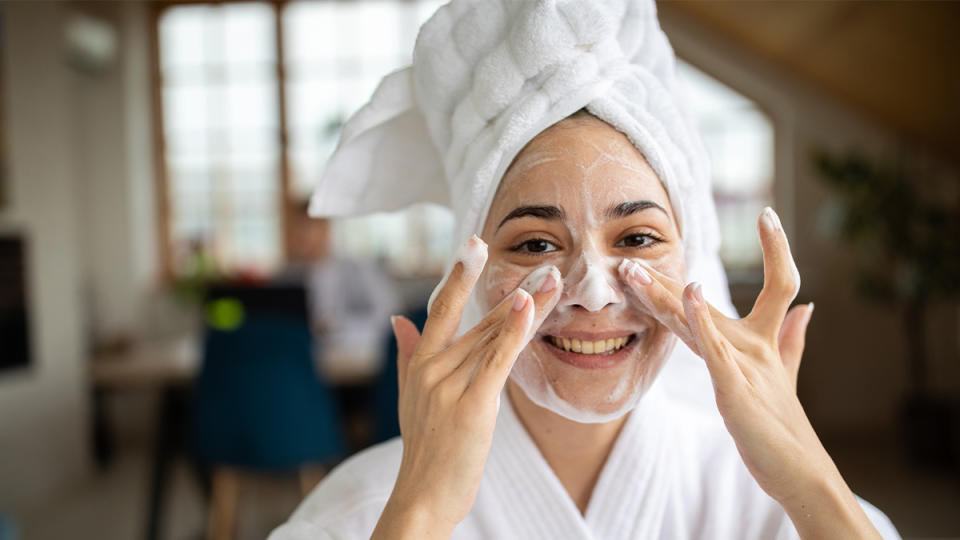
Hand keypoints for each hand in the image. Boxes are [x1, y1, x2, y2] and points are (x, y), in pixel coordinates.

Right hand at [373, 237, 560, 538]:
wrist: (423, 496)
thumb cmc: (424, 450)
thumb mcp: (409, 397)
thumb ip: (406, 355)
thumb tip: (397, 319)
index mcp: (420, 364)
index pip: (440, 309)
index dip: (459, 276)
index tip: (474, 245)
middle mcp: (432, 368)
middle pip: (475, 317)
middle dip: (510, 286)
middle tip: (540, 257)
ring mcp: (449, 384)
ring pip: (493, 334)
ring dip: (528, 304)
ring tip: (554, 278)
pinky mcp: (472, 404)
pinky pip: (497, 360)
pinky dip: (513, 331)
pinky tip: (527, 305)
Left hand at [620, 208, 879, 538]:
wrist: (799, 471)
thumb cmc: (783, 426)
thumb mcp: (786, 375)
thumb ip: (792, 340)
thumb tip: (809, 308)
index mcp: (761, 342)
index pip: (773, 284)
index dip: (775, 249)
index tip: (768, 214)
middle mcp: (753, 345)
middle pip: (704, 301)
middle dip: (661, 280)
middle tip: (625, 254)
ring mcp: (744, 364)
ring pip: (696, 320)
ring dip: (662, 293)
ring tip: (633, 268)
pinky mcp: (735, 387)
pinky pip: (712, 349)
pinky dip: (700, 319)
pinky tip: (690, 290)